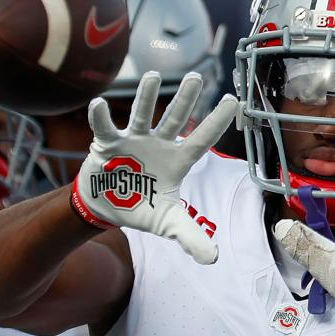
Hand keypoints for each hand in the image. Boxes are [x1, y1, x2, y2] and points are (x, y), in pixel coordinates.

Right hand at [71, 71, 237, 263]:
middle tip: (196, 76)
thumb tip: (213, 259)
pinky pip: (105, 127)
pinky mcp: (108, 144)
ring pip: (143, 115)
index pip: (201, 140)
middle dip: (185, 98)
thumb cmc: (141, 208)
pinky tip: (100, 104)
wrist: (106, 208)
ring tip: (154, 76)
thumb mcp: (168, 224)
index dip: (217, 122)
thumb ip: (190, 236)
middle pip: (175, 119)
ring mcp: (133, 140)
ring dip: (147, 97)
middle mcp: (158, 144)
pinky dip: (101, 117)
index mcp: (177, 161)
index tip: (234, 99)